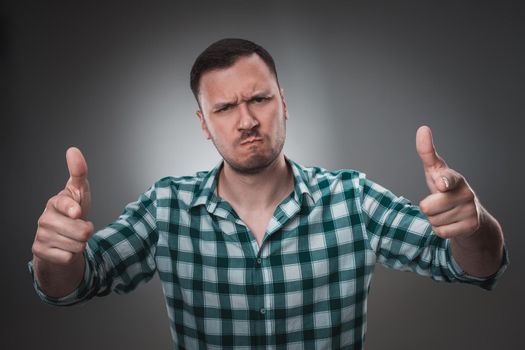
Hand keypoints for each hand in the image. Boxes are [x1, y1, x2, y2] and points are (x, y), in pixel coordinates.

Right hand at [32, 147, 93, 264]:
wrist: (60, 239)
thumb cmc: (73, 213)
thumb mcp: (80, 193)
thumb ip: (79, 173)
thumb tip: (73, 150)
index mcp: (55, 202)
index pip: (65, 204)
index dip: (73, 209)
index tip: (77, 212)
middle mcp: (44, 218)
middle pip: (81, 231)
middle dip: (87, 232)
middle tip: (80, 228)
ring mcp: (40, 235)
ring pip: (77, 245)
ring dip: (80, 244)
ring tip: (72, 237)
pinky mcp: (39, 252)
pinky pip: (69, 257)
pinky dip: (72, 255)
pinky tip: (64, 248)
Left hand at [416, 126, 480, 238]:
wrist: (470, 215)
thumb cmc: (446, 189)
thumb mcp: (435, 171)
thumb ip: (427, 153)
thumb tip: (423, 128)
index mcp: (454, 178)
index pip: (447, 179)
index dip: (443, 182)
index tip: (441, 183)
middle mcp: (465, 192)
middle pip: (428, 207)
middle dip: (427, 208)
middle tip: (437, 204)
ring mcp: (470, 210)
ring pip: (433, 221)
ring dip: (435, 220)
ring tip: (446, 213)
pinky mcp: (471, 226)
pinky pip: (441, 232)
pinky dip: (441, 230)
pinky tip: (451, 223)